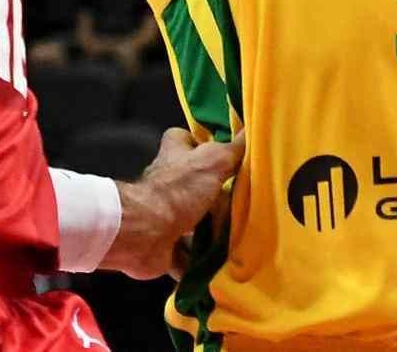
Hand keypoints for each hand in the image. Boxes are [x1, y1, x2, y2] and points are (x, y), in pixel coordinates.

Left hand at [102, 128, 244, 280]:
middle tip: (249, 206)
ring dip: (214, 234)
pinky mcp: (164, 248)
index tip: (227, 156)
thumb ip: (232, 150)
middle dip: (219, 199)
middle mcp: (168, 185)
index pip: (185, 140)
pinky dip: (202, 264)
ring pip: (195, 224)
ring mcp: (164, 217)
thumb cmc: (176, 192)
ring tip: (246, 240)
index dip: (202, 144)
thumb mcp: (212, 163)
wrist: (143, 234)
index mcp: (175, 157)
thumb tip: (253, 127)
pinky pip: (188, 256)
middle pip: (197, 187)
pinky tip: (225, 268)